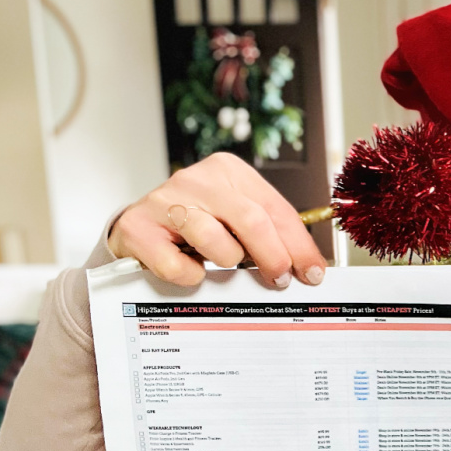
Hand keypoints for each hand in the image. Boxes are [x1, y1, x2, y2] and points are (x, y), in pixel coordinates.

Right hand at [107, 152, 325, 288]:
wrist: (138, 229)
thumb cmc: (195, 226)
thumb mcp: (235, 219)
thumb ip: (269, 233)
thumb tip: (307, 265)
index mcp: (228, 171)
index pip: (276, 208)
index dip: (299, 245)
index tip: (313, 271)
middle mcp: (197, 179)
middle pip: (252, 221)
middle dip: (274, 257)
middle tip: (281, 279)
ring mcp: (164, 201)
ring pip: (215, 242)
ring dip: (226, 261)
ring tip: (222, 261)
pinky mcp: (139, 228)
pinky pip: (179, 266)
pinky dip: (190, 275)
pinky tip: (189, 267)